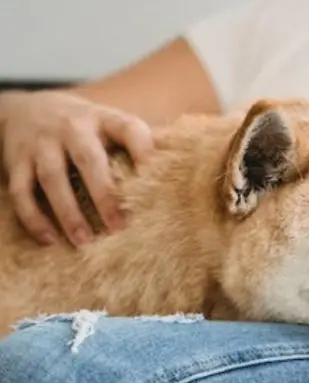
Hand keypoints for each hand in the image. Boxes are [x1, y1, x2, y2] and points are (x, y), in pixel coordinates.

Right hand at [0, 90, 152, 245]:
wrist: (27, 107)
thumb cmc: (85, 126)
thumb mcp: (110, 124)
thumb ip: (139, 145)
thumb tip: (185, 172)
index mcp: (104, 118)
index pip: (130, 129)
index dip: (145, 151)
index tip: (156, 178)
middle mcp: (72, 127)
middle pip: (88, 160)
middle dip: (104, 196)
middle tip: (119, 228)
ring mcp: (41, 143)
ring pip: (53, 179)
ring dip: (69, 213)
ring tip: (84, 241)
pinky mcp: (16, 159)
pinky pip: (21, 192)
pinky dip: (34, 218)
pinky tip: (50, 239)